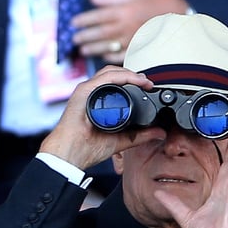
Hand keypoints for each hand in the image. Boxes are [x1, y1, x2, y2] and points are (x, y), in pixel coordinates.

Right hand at [39, 66, 164, 168]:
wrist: (69, 154)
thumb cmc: (85, 148)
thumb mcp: (120, 140)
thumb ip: (139, 136)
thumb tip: (159, 133)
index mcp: (95, 102)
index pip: (115, 83)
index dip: (133, 82)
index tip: (148, 88)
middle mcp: (90, 93)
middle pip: (114, 74)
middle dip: (133, 75)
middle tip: (148, 83)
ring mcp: (86, 91)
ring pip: (110, 72)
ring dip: (130, 74)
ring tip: (144, 82)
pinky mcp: (83, 91)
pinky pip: (105, 77)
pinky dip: (122, 76)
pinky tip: (135, 81)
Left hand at [71, 0, 189, 62]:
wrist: (175, 16)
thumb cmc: (153, 4)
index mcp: (123, 11)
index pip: (98, 16)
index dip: (84, 20)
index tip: (73, 23)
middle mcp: (125, 26)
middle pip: (99, 33)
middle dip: (85, 36)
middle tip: (75, 39)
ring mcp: (130, 39)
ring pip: (107, 46)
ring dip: (92, 48)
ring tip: (83, 50)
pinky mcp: (136, 49)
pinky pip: (119, 56)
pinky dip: (109, 56)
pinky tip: (101, 56)